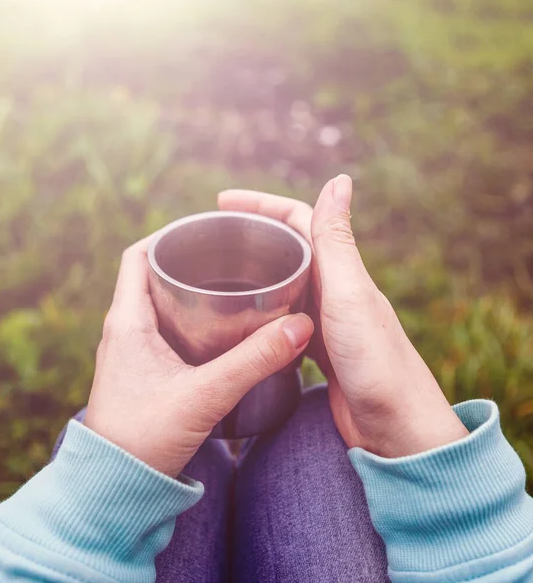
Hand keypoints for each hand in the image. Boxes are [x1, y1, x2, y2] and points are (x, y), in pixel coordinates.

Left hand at [84, 237, 313, 476]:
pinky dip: (188, 318)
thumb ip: (253, 361)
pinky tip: (217, 327)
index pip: (137, 256)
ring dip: (186, 289)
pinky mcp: (142, 370)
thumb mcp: (205, 395)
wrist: (115, 487)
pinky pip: (164, 328)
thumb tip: (300, 326)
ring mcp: (131, 351)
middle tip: (227, 253)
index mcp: (126, 321)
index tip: (204, 227)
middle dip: (186, 258)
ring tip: (227, 281)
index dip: (166, 234)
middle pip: (150, 274)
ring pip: (158, 302)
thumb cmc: (145, 438)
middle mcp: (123, 329)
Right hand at [219, 176, 467, 457]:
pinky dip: (264, 308)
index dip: (260, 204)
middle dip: (252, 233)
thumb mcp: (349, 295)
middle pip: (288, 247)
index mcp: (341, 270)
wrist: (396, 428)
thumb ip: (337, 242)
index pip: (297, 219)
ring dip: (256, 269)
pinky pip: (285, 318)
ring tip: (220, 271)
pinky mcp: (318, 349)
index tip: (221, 201)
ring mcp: (326, 319)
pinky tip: (245, 318)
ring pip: (286, 283)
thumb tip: (340, 179)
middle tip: (212, 233)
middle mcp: (334, 289)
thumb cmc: (375, 362)